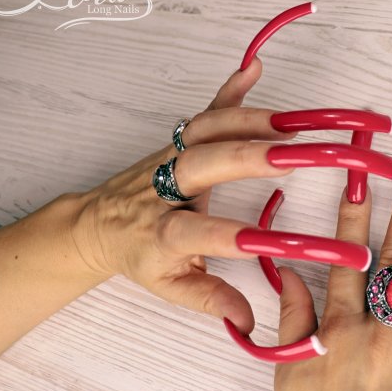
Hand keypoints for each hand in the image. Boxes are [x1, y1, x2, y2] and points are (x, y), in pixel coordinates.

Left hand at [69, 58, 296, 331]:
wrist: (99, 221)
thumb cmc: (138, 254)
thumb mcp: (169, 285)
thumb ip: (209, 299)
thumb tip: (248, 321)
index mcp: (163, 231)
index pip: (198, 233)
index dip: (232, 237)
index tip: (272, 241)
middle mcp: (165, 187)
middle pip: (202, 164)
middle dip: (247, 156)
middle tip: (293, 153)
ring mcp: (171, 157)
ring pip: (205, 130)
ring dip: (249, 121)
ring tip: (291, 123)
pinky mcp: (177, 140)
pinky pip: (204, 111)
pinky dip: (229, 89)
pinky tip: (252, 69)